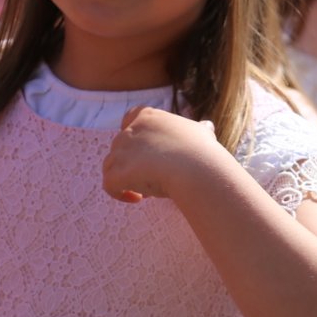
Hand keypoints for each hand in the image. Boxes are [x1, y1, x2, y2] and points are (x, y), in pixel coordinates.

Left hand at [101, 107, 221, 202]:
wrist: (195, 168)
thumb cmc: (201, 152)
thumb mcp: (202, 134)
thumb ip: (199, 130)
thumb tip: (206, 126)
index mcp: (148, 117)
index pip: (129, 119)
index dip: (134, 138)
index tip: (148, 153)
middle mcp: (130, 130)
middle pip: (121, 147)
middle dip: (134, 163)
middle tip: (155, 177)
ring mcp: (121, 151)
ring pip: (111, 165)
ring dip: (126, 178)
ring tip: (147, 191)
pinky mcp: (117, 172)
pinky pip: (109, 185)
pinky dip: (119, 193)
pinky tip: (137, 199)